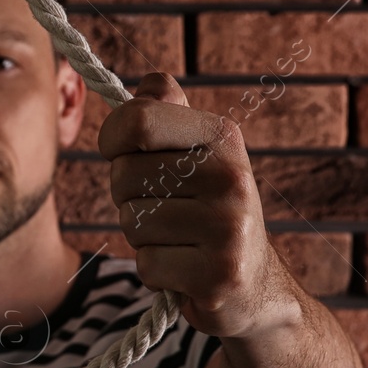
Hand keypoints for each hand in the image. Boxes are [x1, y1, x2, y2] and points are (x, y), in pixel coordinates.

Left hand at [96, 72, 294, 339]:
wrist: (255, 285)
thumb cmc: (208, 210)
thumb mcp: (196, 154)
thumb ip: (166, 113)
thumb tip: (151, 82)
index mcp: (222, 137)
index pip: (137, 120)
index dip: (112, 138)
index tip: (121, 153)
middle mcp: (231, 176)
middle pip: (123, 175)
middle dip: (128, 197)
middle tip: (166, 209)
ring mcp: (229, 227)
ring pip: (132, 222)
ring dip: (142, 237)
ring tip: (178, 240)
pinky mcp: (219, 275)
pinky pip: (147, 265)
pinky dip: (155, 271)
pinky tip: (185, 270)